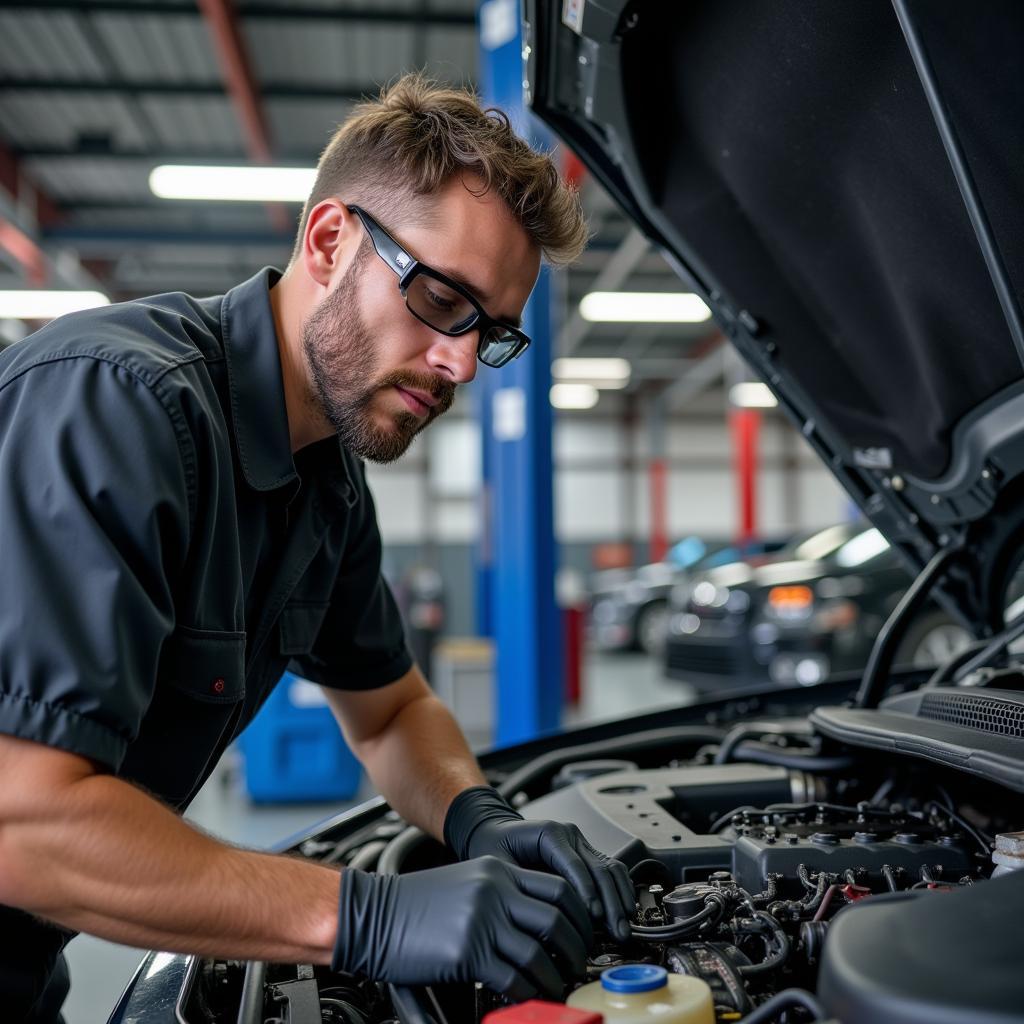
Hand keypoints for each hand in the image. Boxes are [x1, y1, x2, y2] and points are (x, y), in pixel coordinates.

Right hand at [332, 856, 592, 1000]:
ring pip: (540, 951)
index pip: (558, 887)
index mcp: (497, 870)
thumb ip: (500, 897)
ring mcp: (482, 918)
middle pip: (558, 917)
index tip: (583, 935)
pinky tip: (525, 997)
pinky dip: (527, 991)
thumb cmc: (412, 905)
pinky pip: (513, 976)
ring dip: (554, 976)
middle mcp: (495, 889)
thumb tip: (536, 929)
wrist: (369, 914)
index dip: (579, 915)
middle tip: (578, 965)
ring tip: (556, 987)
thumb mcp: (464, 884)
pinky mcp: (468, 950)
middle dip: (576, 948)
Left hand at [444, 786, 635, 941]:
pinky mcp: (587, 856)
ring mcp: (582, 844)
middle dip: (609, 902)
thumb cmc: (495, 848)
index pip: (573, 863)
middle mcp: (570, 835)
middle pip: (598, 868)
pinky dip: (622, 891)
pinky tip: (625, 914)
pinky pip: (611, 871)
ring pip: (610, 869)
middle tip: (615, 931)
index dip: (586, 891)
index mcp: (548, 833)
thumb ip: (517, 886)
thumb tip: (538, 921)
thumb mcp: (497, 865)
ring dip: (620, 900)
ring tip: (623, 928)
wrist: (495, 834)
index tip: (593, 916)